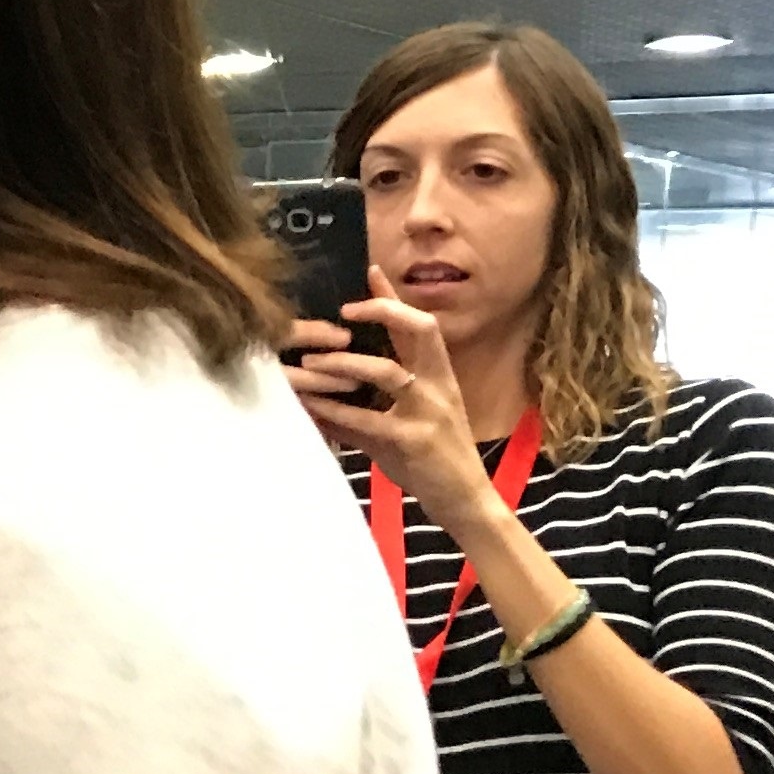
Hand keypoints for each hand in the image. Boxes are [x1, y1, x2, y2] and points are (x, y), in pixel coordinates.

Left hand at [287, 279, 486, 518]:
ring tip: (310, 361)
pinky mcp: (411, 441)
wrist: (464, 499)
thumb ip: (370, 397)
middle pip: (421, 329)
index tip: (371, 274)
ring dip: (344, 363)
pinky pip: (366, 419)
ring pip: (386, 371)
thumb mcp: (409, 419)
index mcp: (441, 376)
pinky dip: (333, 410)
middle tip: (342, 312)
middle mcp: (439, 386)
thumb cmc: (432, 457)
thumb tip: (325, 380)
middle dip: (384, 311)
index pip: (422, 325)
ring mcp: (428, 412)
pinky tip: (308, 404)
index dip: (396, 298)